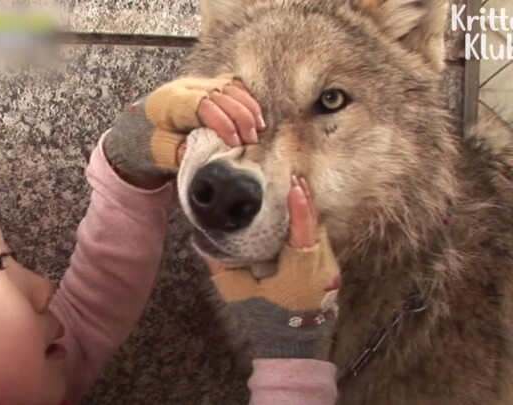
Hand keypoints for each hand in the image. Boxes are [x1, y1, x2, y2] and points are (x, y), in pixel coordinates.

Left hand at [104, 75, 263, 187]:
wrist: (143, 128)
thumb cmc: (152, 142)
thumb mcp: (161, 152)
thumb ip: (178, 152)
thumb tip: (199, 153)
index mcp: (170, 103)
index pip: (203, 106)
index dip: (223, 123)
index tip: (235, 143)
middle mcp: (185, 87)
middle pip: (221, 94)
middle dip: (241, 117)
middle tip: (251, 140)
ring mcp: (198, 83)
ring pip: (230, 87)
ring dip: (248, 108)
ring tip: (257, 129)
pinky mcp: (208, 84)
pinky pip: (233, 85)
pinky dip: (246, 99)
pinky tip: (255, 116)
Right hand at [206, 176, 340, 359]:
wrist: (291, 348)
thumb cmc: (263, 321)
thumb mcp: (237, 293)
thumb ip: (221, 265)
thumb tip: (201, 240)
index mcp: (300, 272)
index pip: (303, 233)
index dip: (300, 208)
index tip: (293, 185)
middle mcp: (320, 268)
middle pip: (316, 225)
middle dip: (304, 199)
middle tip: (291, 175)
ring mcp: (329, 269)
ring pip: (320, 230)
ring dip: (308, 208)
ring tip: (294, 185)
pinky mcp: (329, 271)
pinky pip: (320, 239)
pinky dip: (310, 222)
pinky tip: (299, 210)